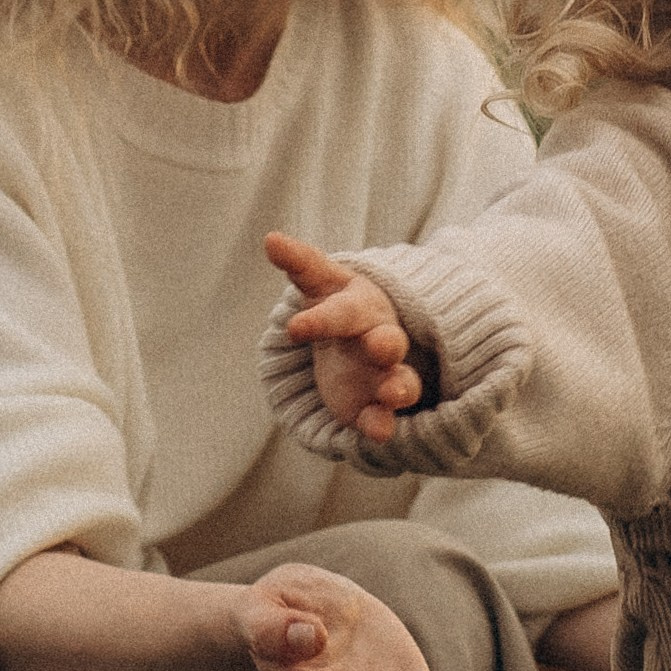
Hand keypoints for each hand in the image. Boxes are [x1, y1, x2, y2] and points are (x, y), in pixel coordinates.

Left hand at [266, 228, 427, 444]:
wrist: (365, 341)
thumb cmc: (340, 306)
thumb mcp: (321, 283)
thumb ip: (300, 263)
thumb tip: (270, 238)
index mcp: (360, 308)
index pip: (342, 310)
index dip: (320, 319)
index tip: (293, 329)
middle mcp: (379, 340)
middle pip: (388, 340)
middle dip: (387, 344)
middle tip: (382, 347)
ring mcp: (383, 375)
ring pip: (400, 380)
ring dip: (398, 387)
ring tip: (392, 395)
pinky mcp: (378, 405)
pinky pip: (386, 416)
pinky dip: (383, 424)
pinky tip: (378, 433)